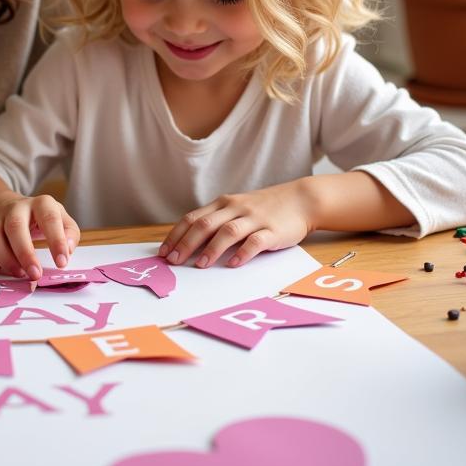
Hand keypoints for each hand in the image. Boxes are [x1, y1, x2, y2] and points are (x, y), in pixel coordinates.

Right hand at [0, 191, 80, 280]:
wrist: (12, 208)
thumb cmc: (41, 220)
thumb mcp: (62, 220)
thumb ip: (70, 234)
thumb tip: (68, 250)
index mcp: (40, 203)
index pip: (49, 218)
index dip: (56, 241)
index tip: (62, 263)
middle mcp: (15, 207)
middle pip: (15, 226)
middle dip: (25, 253)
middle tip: (35, 275)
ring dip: (5, 259)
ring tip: (20, 274)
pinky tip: (1, 270)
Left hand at [159, 180, 315, 268]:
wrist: (301, 199)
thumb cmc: (264, 208)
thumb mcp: (237, 209)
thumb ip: (216, 222)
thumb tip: (189, 244)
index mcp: (223, 204)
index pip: (193, 218)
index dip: (176, 235)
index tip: (164, 251)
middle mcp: (235, 209)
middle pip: (205, 225)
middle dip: (186, 244)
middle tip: (174, 261)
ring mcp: (254, 219)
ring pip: (228, 232)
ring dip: (212, 249)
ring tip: (200, 265)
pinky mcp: (272, 231)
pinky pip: (255, 241)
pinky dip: (243, 252)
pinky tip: (234, 264)